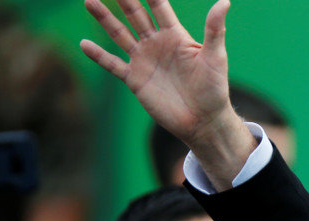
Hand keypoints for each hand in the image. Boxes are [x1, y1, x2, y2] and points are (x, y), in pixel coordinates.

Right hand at [81, 0, 253, 188]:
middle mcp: (157, 44)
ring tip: (89, 0)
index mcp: (175, 35)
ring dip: (104, 19)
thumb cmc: (214, 89)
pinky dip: (98, 55)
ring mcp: (144, 60)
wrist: (203, 121)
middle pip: (135, 14)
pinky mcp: (135, 79)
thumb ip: (215, 29)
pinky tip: (83, 44)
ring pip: (119, 34)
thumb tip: (225, 1)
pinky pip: (113, 65)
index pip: (158, 6)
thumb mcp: (216, 57)